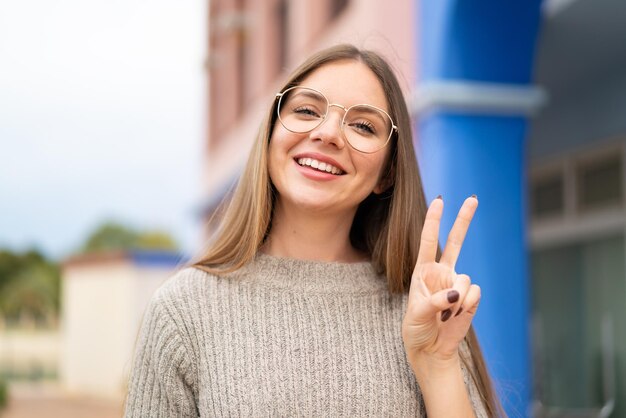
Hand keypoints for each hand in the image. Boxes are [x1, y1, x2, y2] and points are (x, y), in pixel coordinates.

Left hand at [402, 196, 479, 366]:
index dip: (433, 220)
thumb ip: (435, 301)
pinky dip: (466, 306)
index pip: (428, 241)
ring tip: (443, 315)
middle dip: (464, 219)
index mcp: (422, 271)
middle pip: (455, 241)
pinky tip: (456, 316)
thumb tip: (457, 293)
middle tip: (473, 198)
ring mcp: (457, 284)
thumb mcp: (417, 315)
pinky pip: (474, 293)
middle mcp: (441, 273)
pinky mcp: (471, 297)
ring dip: (455, 300)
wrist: (431, 350)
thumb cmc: (416, 329)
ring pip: (465, 279)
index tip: (440, 200)